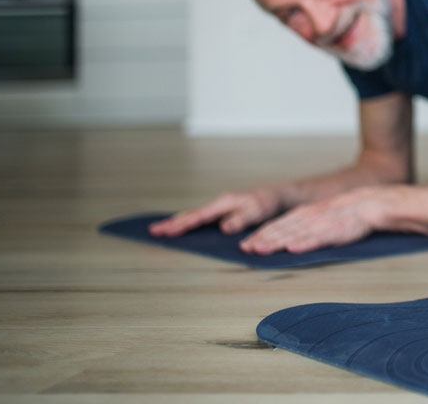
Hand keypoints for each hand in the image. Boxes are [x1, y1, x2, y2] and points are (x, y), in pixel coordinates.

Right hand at [148, 187, 282, 236]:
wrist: (275, 196)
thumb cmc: (267, 203)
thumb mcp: (257, 211)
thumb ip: (241, 219)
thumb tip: (223, 227)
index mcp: (224, 203)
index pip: (199, 216)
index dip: (182, 224)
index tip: (167, 231)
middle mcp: (218, 204)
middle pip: (191, 214)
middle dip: (171, 223)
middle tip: (152, 231)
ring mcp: (219, 208)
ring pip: (193, 215)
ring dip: (177, 222)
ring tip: (159, 229)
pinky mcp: (221, 212)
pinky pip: (200, 218)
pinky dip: (187, 222)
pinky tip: (181, 227)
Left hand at [238, 187, 384, 254]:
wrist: (369, 204)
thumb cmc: (346, 212)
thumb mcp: (320, 214)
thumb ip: (304, 223)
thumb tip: (286, 239)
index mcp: (304, 214)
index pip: (278, 225)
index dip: (261, 234)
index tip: (246, 244)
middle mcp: (308, 218)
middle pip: (281, 230)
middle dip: (261, 239)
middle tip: (245, 249)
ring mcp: (320, 225)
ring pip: (293, 234)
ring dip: (275, 243)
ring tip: (260, 250)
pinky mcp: (333, 232)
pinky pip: (316, 239)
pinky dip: (303, 244)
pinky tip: (292, 249)